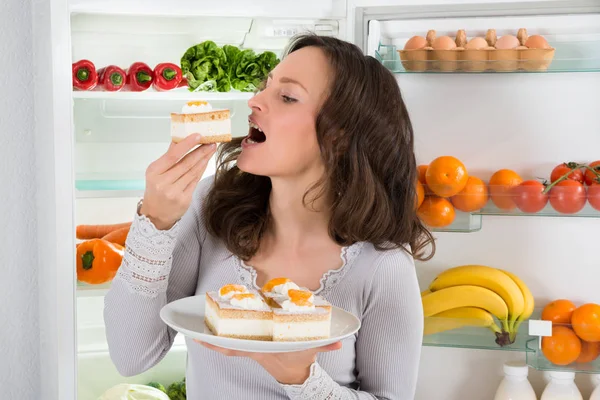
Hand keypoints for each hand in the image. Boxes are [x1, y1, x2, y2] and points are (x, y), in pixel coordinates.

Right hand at [140, 135, 216, 229]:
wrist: (155, 214)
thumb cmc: (156, 189)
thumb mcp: (156, 171)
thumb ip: (168, 156)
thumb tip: (179, 138)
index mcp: (154, 172)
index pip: (172, 155)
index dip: (187, 144)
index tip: (198, 135)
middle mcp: (163, 182)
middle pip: (186, 163)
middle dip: (200, 151)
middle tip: (211, 141)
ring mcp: (174, 192)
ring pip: (193, 172)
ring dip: (204, 159)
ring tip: (211, 149)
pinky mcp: (184, 199)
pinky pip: (195, 181)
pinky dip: (201, 170)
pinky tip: (206, 162)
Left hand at [195, 340, 341, 384]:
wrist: (294, 372)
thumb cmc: (299, 358)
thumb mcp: (311, 350)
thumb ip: (326, 345)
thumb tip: (340, 341)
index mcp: (262, 349)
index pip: (239, 348)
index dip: (221, 344)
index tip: (206, 338)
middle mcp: (253, 348)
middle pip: (227, 345)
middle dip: (212, 338)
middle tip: (194, 328)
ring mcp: (251, 348)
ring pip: (227, 343)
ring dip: (214, 336)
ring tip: (197, 324)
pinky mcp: (251, 346)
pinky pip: (232, 344)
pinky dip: (221, 339)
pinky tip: (211, 328)